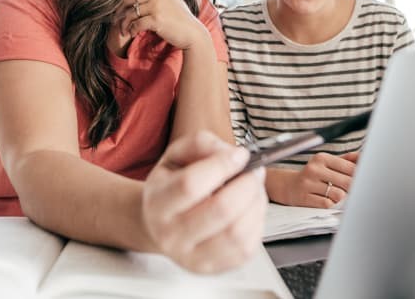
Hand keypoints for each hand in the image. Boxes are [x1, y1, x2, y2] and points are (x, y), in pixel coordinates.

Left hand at [116, 0, 208, 49]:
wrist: (193, 33)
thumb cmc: (182, 19)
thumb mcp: (172, 1)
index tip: (118, 4)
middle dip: (119, 11)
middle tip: (116, 19)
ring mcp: (156, 7)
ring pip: (130, 13)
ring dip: (124, 24)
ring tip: (124, 31)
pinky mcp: (156, 20)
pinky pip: (136, 24)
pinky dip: (132, 30)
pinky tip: (133, 34)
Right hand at [142, 131, 266, 273]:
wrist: (161, 224)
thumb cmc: (172, 186)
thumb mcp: (177, 155)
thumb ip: (202, 144)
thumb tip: (232, 154)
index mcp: (158, 203)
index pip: (191, 184)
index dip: (222, 165)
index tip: (240, 155)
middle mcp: (171, 235)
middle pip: (220, 210)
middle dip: (247, 185)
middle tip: (255, 171)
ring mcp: (192, 257)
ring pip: (237, 233)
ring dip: (256, 205)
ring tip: (254, 190)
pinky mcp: (214, 268)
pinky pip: (246, 249)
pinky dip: (257, 224)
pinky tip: (250, 210)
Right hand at [271, 151, 358, 207]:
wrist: (288, 186)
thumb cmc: (313, 175)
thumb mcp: (327, 163)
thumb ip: (346, 160)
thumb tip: (364, 157)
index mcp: (321, 158)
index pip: (350, 168)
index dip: (360, 176)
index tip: (364, 180)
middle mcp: (314, 169)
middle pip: (347, 182)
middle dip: (353, 188)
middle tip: (355, 191)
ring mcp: (308, 184)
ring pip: (339, 195)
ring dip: (341, 198)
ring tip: (337, 195)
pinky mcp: (304, 198)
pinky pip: (328, 204)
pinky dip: (331, 204)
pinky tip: (327, 200)